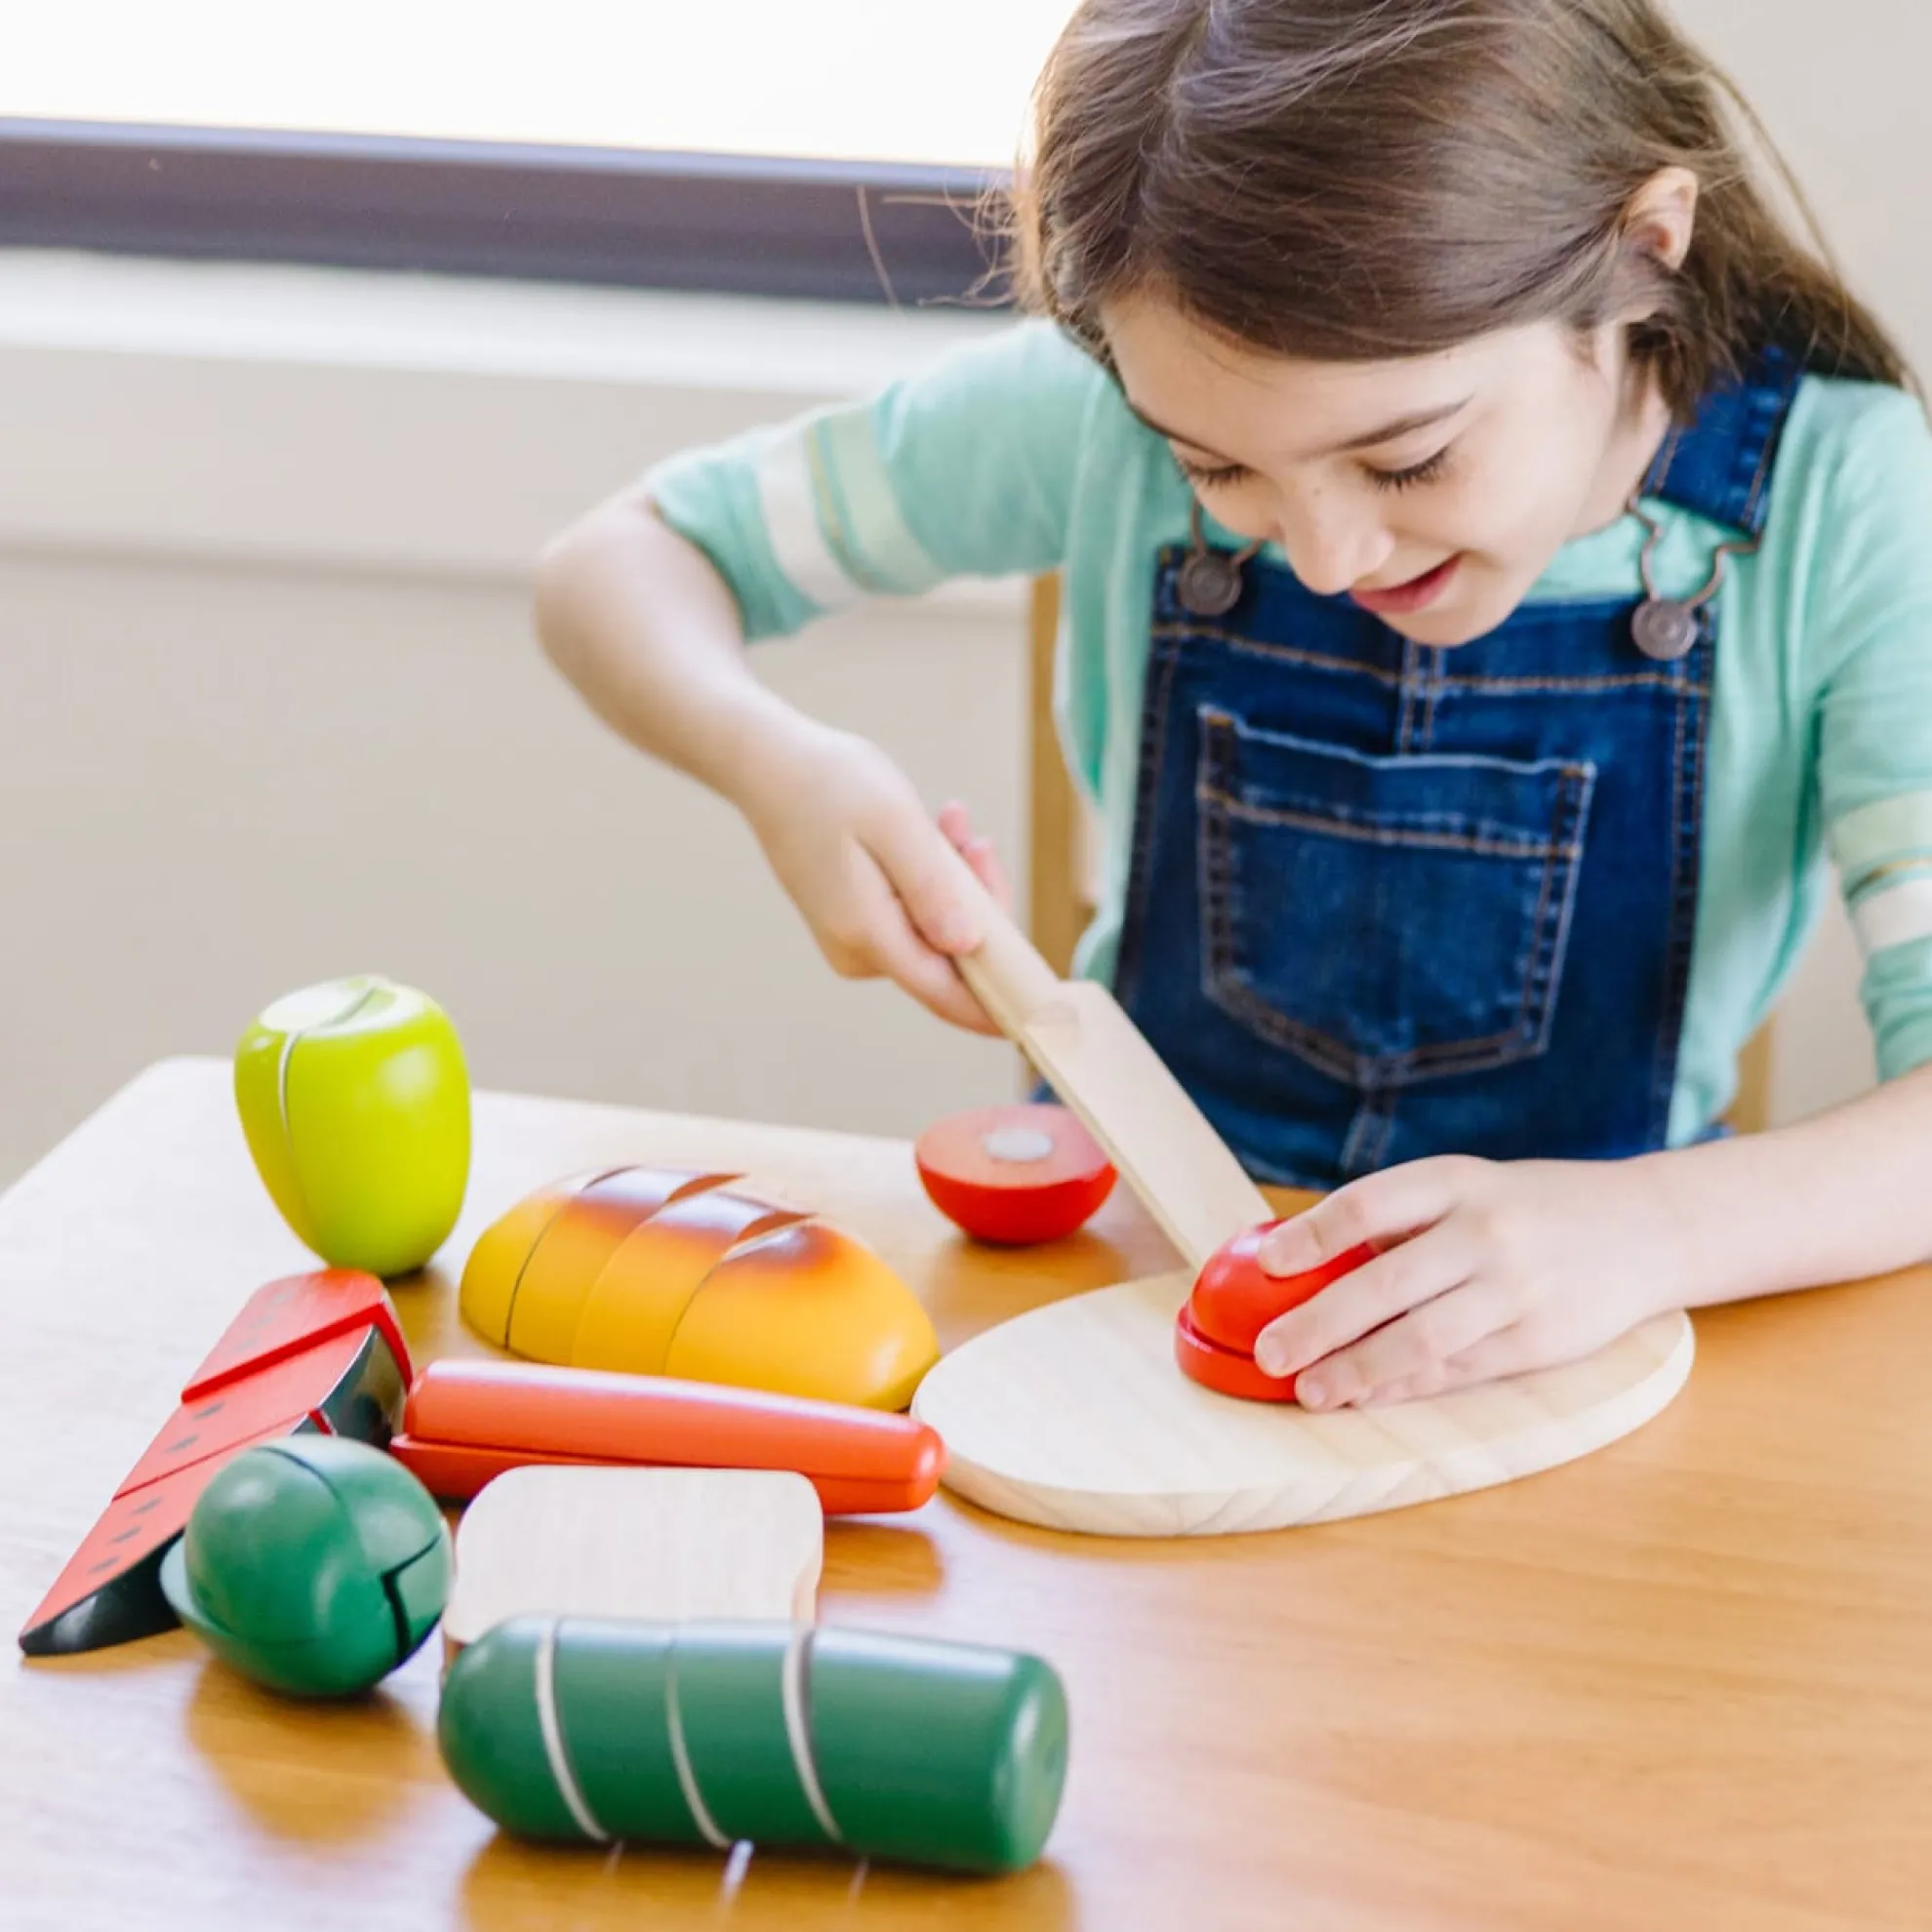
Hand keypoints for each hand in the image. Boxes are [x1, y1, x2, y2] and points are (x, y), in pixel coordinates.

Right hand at [734, 719, 1011, 1032]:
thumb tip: (969, 946)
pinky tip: (932, 833)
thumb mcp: (895, 826)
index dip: (1000, 1007)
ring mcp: (855, 940)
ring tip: (950, 822)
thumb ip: (934, 890)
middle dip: (981, 904)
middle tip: (975, 840)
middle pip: (951, 957)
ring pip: (938, 931)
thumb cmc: (830, 785)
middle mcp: (859, 951)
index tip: (1048, 1015)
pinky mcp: (856, 923)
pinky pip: (916, 915)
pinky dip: (933, 879)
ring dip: (957, 882)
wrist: (768, 766)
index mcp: (868, 934)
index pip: (947, 994)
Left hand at [1250, 1156, 1685, 1409]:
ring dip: (1357, 1371)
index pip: (1369, 1205)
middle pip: (1386, 1282)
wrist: (1645, 1227)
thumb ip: (1399, 1222)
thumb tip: (1303, 1266)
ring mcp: (1515, 1290)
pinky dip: (1404, 1387)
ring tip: (1307, 1390)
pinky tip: (1364, 1397)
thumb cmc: (1528, 1208)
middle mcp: (1485, 1233)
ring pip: (1422, 1339)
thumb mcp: (1468, 1188)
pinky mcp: (1539, 1341)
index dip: (1313, 1235)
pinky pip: (1458, 1370)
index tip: (1267, 1263)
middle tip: (1268, 1352)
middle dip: (1319, 1322)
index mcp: (1456, 1182)